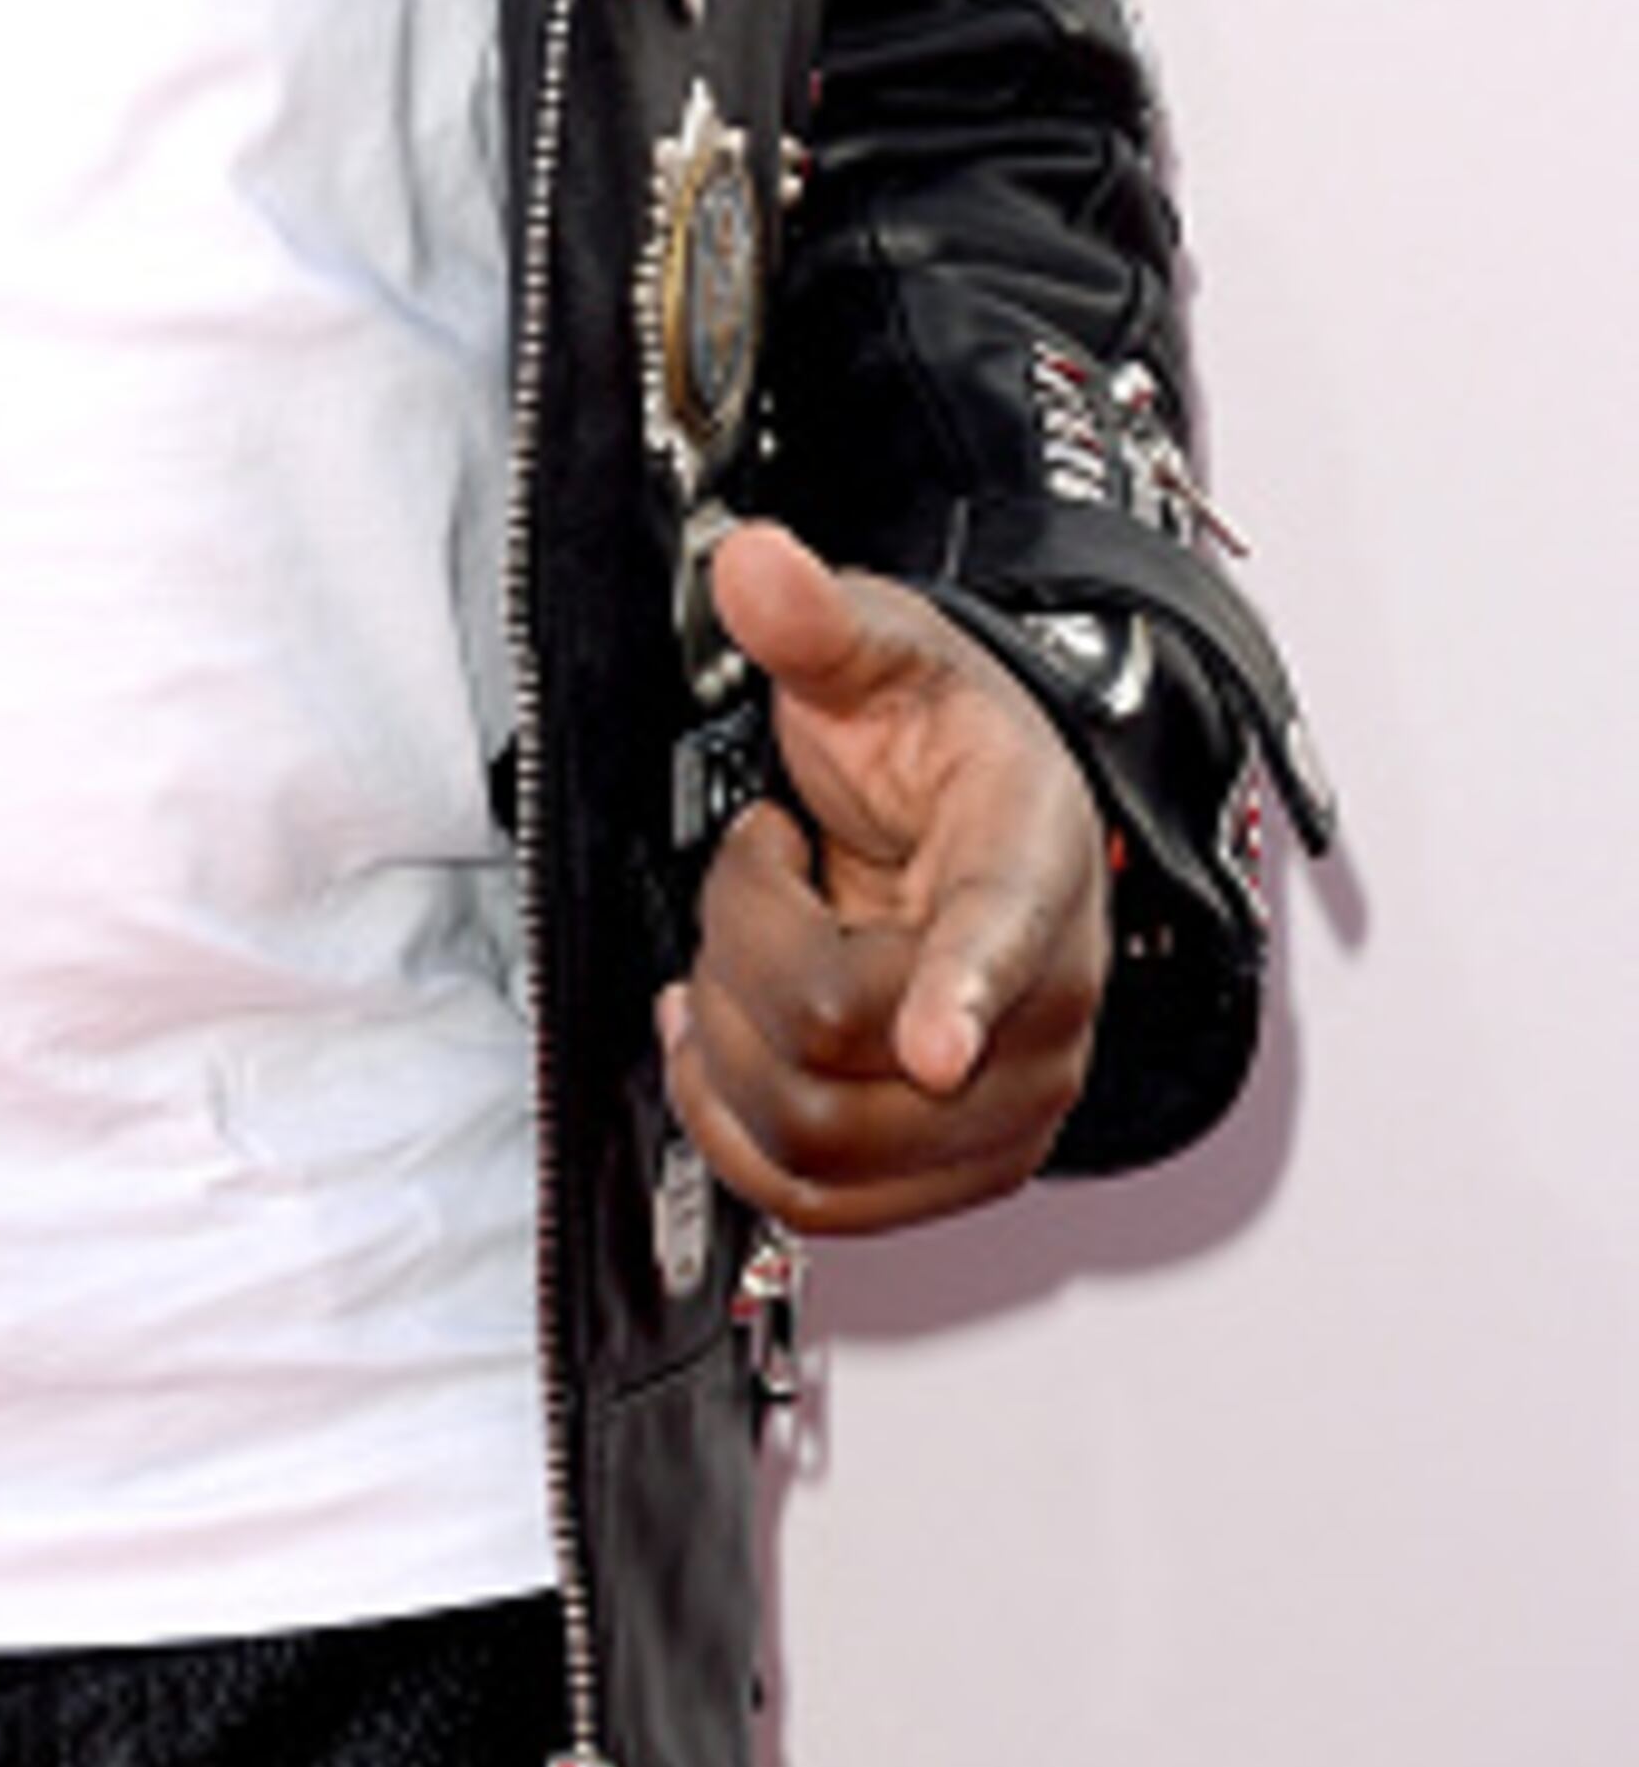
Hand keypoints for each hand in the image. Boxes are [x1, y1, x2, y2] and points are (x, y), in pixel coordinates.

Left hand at [661, 520, 1109, 1237]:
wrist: (983, 826)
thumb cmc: (946, 748)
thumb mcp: (884, 659)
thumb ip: (817, 620)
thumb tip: (753, 564)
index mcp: (1035, 866)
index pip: (1003, 938)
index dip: (963, 992)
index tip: (936, 1046)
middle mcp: (1044, 1009)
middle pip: (840, 1045)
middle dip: (739, 950)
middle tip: (756, 871)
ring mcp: (1005, 1106)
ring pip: (811, 1139)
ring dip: (725, 1045)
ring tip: (740, 948)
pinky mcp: (955, 1171)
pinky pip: (813, 1203)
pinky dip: (732, 1128)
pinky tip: (721, 1039)